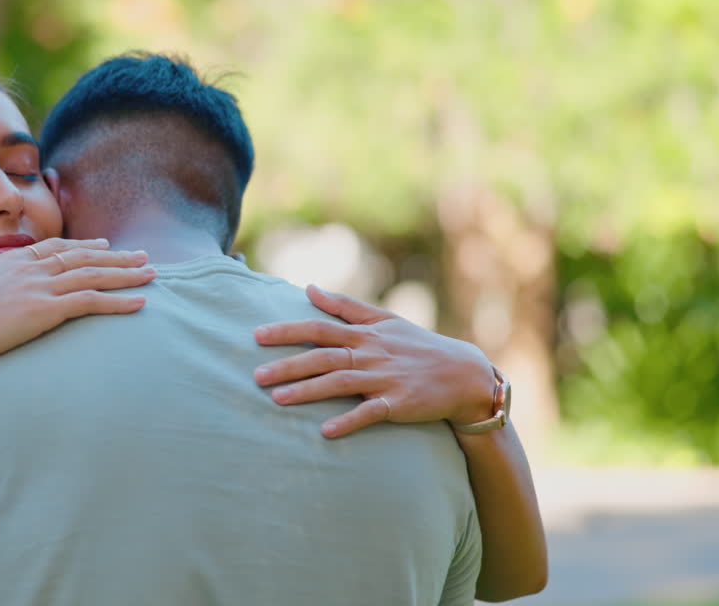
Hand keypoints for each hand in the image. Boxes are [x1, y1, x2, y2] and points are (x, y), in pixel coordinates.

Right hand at [0, 237, 154, 370]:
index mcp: (9, 261)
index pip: (53, 249)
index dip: (81, 246)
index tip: (102, 244)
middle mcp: (29, 269)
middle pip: (82, 257)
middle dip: (114, 255)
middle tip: (140, 255)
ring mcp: (40, 288)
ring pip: (93, 275)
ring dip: (125, 273)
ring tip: (150, 273)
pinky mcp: (47, 311)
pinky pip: (92, 302)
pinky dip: (119, 301)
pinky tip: (140, 303)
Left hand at [252, 285, 496, 437]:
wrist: (463, 375)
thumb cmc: (417, 346)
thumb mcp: (383, 320)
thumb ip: (343, 306)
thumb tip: (307, 288)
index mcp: (364, 334)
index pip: (319, 328)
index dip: (287, 331)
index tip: (256, 335)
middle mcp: (371, 354)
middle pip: (323, 357)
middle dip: (288, 365)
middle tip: (255, 375)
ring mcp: (385, 379)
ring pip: (340, 383)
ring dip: (308, 391)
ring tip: (277, 399)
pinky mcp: (399, 403)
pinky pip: (370, 413)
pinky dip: (348, 421)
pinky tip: (325, 431)